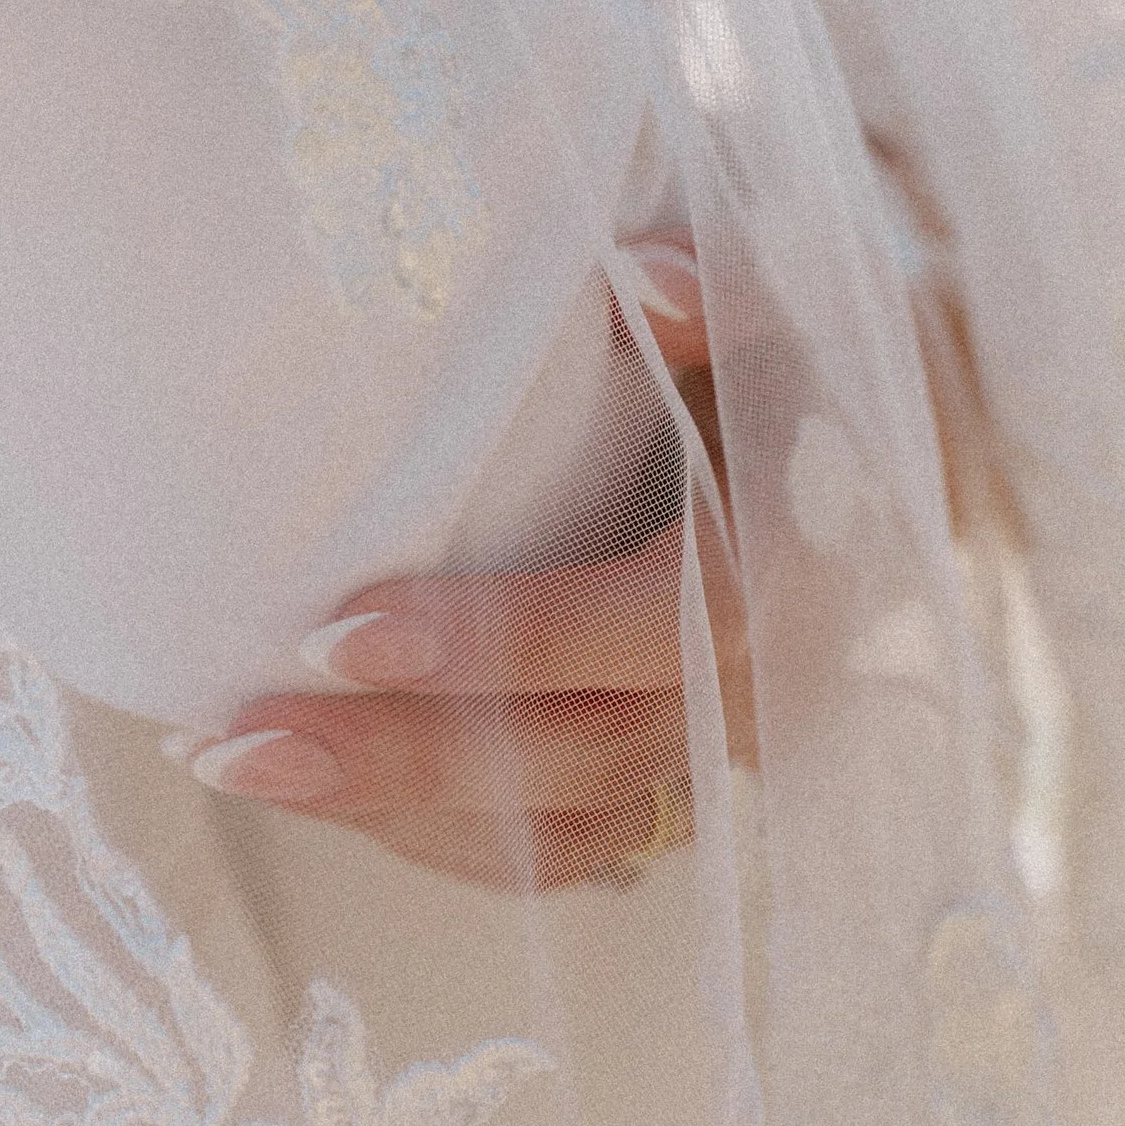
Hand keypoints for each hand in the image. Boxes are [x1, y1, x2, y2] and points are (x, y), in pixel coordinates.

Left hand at [161, 249, 749, 890]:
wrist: (887, 461)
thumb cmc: (808, 365)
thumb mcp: (800, 303)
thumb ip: (734, 288)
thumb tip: (641, 277)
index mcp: (790, 569)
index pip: (656, 629)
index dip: (511, 643)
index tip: (345, 628)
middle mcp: (752, 690)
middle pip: (577, 752)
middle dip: (402, 755)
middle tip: (241, 739)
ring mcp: (708, 754)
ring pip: (553, 827)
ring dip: (391, 808)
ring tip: (236, 764)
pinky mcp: (666, 784)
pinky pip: (550, 849)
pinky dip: (432, 831)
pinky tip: (318, 787)